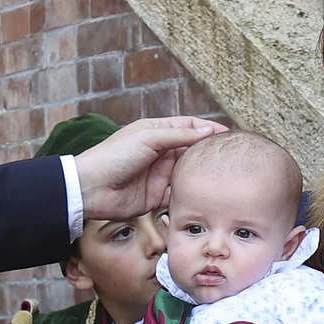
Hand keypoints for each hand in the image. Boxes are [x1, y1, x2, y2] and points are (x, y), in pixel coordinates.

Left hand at [74, 117, 225, 219]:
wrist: (91, 188)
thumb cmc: (113, 156)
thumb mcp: (148, 138)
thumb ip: (179, 135)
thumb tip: (207, 130)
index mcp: (156, 132)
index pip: (188, 127)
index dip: (208, 128)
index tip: (229, 133)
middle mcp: (160, 152)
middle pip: (191, 150)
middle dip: (209, 152)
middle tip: (233, 156)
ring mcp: (160, 174)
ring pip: (188, 172)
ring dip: (203, 174)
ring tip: (227, 175)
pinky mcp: (157, 196)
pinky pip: (179, 194)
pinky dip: (192, 193)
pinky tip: (208, 194)